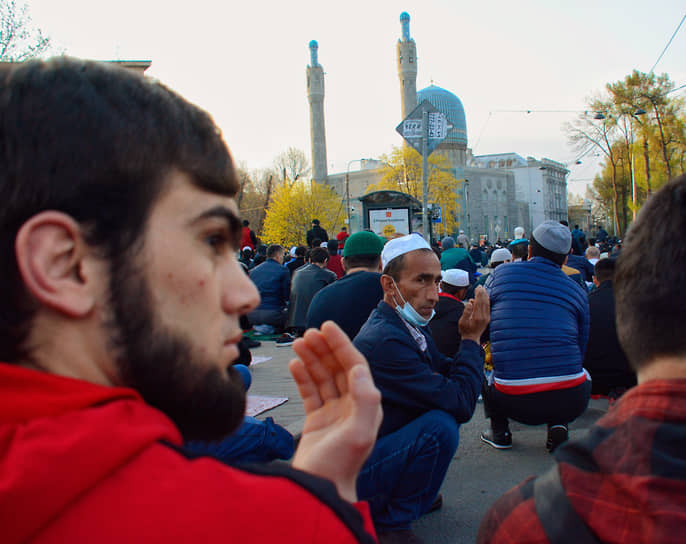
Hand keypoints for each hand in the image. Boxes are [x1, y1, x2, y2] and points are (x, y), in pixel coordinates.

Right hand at [289, 321, 381, 502]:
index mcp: (365, 407)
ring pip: (322, 378)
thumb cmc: (340, 466)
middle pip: (338, 369)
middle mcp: (351, 407)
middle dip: (324, 349)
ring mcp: (333, 414)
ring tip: (298, 343)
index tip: (327, 327)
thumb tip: (358, 369)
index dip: (342, 345)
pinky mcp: (316, 421)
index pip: (355, 366)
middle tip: (308, 333)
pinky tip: (294, 364)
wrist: (319, 490)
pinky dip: (302, 377)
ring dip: (311, 359)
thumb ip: (365, 400)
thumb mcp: (360, 433)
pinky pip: (310, 392)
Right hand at [459, 286, 489, 342]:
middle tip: (480, 286)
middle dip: (482, 293)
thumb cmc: (465, 330)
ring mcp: (487, 318)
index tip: (477, 287)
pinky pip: (488, 307)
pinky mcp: (487, 318)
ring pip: (487, 304)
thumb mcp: (462, 322)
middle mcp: (484, 317)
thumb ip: (466, 312)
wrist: (472, 339)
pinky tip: (484, 297)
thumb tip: (470, 303)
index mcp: (477, 317)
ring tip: (483, 289)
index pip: (479, 302)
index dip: (478, 294)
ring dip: (485, 296)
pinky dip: (486, 301)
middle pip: (484, 301)